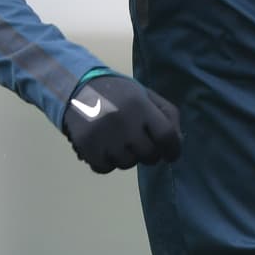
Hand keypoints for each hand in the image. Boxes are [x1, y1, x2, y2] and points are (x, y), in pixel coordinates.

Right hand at [62, 71, 181, 172]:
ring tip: (119, 141)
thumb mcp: (145, 95)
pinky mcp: (87, 145)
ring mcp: (104, 135)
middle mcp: (123, 121)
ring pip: (127, 164)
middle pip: (149, 155)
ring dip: (127, 157)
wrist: (77, 86)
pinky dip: (106, 162)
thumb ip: (167, 115)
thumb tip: (177, 143)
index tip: (171, 154)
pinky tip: (104, 147)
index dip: (173, 150)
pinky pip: (105, 168)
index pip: (167, 136)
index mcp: (140, 105)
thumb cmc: (118, 94)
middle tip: (141, 144)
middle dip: (149, 154)